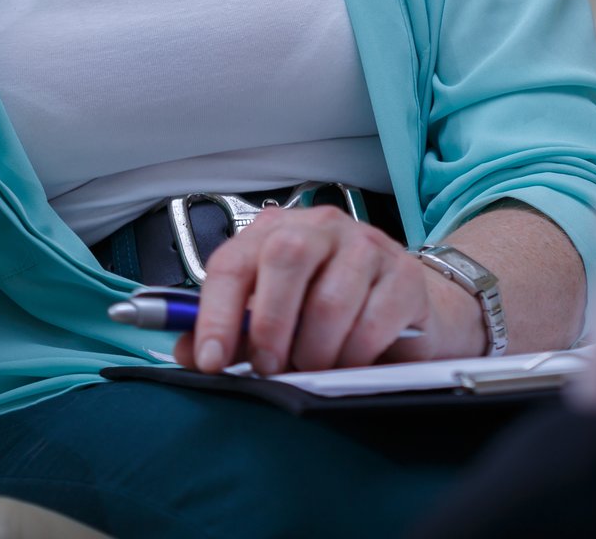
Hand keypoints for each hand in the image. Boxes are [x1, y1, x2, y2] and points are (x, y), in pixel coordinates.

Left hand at [173, 206, 486, 374]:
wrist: (407, 308)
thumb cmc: (330, 310)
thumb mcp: (273, 318)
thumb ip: (230, 333)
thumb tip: (189, 353)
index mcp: (276, 232)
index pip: (233, 261)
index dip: (215, 313)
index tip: (211, 359)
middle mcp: (321, 228)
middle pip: (286, 259)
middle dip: (269, 325)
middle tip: (269, 366)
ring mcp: (367, 246)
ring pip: (330, 299)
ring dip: (314, 349)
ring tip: (312, 367)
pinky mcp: (404, 277)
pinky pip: (372, 321)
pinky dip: (353, 354)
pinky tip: (349, 361)